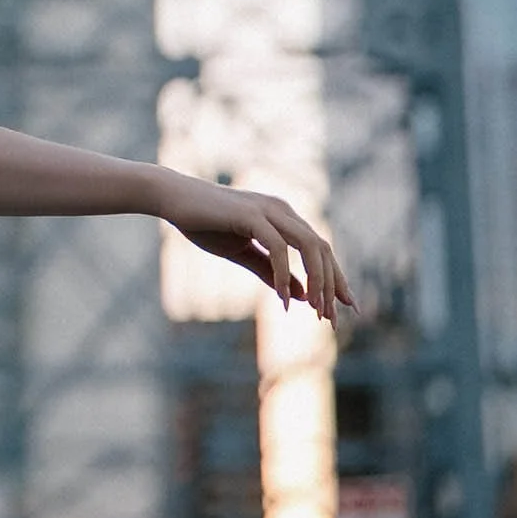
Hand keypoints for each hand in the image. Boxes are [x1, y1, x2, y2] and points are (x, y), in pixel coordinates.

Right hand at [156, 171, 354, 323]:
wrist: (171, 199)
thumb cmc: (204, 223)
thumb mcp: (242, 253)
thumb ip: (270, 272)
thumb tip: (302, 296)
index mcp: (283, 217)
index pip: (320, 249)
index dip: (335, 278)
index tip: (344, 307)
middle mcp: (283, 210)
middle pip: (323, 250)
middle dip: (332, 285)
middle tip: (332, 319)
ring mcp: (269, 210)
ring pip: (309, 247)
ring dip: (317, 282)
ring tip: (317, 312)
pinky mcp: (252, 215)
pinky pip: (279, 248)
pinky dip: (284, 276)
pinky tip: (284, 300)